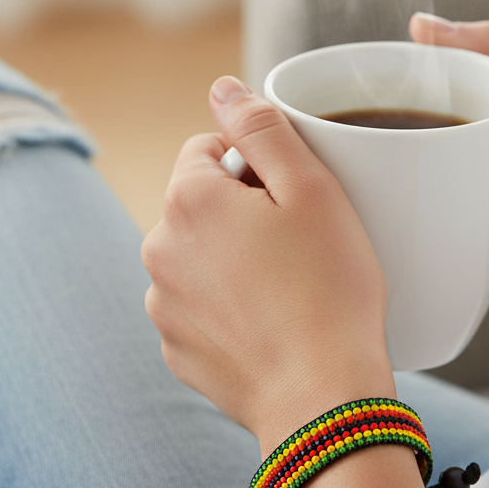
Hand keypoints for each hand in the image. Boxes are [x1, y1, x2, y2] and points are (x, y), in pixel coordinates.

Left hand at [141, 77, 394, 452]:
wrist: (323, 400)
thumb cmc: (330, 292)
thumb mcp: (312, 190)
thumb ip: (262, 127)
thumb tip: (222, 87)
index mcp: (188, 200)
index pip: (209, 150)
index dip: (257, 165)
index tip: (293, 198)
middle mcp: (158, 250)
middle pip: (201, 205)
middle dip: (242, 213)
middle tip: (299, 245)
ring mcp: (162, 306)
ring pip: (199, 258)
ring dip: (232, 261)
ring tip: (288, 292)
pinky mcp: (176, 350)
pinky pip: (199, 309)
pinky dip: (228, 309)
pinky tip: (271, 327)